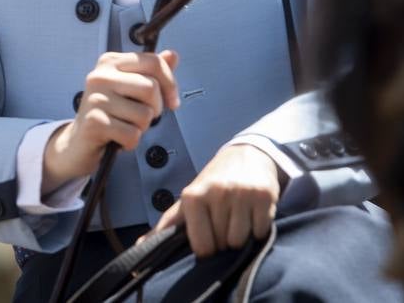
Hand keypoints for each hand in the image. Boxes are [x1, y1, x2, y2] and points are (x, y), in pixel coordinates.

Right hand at [43, 50, 179, 190]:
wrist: (78, 142)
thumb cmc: (109, 114)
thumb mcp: (131, 89)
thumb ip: (152, 72)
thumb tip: (172, 55)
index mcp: (111, 62)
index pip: (153, 62)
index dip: (170, 83)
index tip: (171, 100)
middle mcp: (100, 76)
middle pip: (151, 87)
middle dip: (155, 108)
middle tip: (142, 116)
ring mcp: (96, 98)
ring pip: (144, 114)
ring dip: (141, 127)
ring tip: (125, 126)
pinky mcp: (94, 122)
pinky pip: (132, 134)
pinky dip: (131, 142)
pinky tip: (117, 137)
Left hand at [151, 143, 280, 257]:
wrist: (247, 154)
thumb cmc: (213, 183)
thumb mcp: (188, 200)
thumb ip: (168, 225)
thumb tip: (139, 247)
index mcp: (193, 195)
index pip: (202, 247)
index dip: (207, 248)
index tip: (209, 235)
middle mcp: (216, 192)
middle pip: (222, 245)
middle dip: (224, 241)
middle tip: (225, 222)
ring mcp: (241, 193)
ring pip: (241, 241)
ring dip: (242, 237)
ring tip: (238, 218)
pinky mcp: (264, 195)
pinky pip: (261, 232)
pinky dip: (258, 229)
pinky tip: (253, 214)